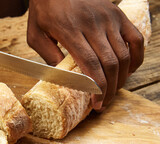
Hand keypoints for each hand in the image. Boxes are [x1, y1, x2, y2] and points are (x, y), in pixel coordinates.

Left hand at [27, 0, 143, 110]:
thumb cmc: (44, 10)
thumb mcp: (36, 34)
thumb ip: (48, 56)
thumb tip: (62, 79)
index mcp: (71, 31)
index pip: (91, 65)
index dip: (97, 88)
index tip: (96, 103)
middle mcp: (93, 25)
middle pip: (110, 63)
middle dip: (110, 89)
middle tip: (104, 103)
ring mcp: (109, 18)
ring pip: (124, 54)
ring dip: (122, 78)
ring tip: (113, 91)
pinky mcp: (117, 14)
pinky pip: (135, 38)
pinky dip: (136, 57)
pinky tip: (128, 71)